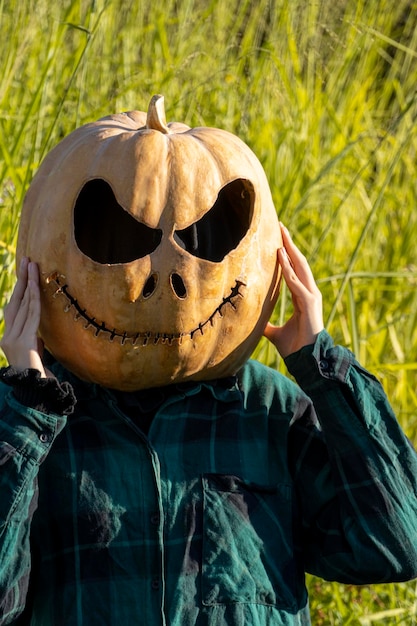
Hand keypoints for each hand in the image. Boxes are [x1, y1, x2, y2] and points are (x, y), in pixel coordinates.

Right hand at [0, 257, 48, 376]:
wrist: (32, 389)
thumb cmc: (36, 371)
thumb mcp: (33, 347)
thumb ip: (33, 333)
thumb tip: (36, 321)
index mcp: (8, 334)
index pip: (13, 306)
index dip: (19, 288)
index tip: (24, 271)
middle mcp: (8, 334)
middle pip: (15, 301)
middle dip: (22, 279)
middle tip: (27, 260)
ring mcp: (13, 337)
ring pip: (23, 306)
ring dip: (29, 285)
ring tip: (33, 268)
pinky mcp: (23, 341)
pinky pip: (32, 317)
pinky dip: (35, 301)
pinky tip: (37, 289)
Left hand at [264, 224, 323, 357]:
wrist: (307, 361)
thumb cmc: (295, 348)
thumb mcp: (275, 333)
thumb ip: (265, 325)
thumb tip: (253, 323)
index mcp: (303, 296)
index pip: (294, 269)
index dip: (287, 253)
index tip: (278, 238)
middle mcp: (309, 292)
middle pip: (299, 262)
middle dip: (289, 243)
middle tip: (280, 225)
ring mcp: (311, 297)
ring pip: (300, 267)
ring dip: (290, 250)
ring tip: (281, 233)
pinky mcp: (310, 303)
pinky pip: (296, 283)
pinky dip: (288, 270)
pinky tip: (280, 257)